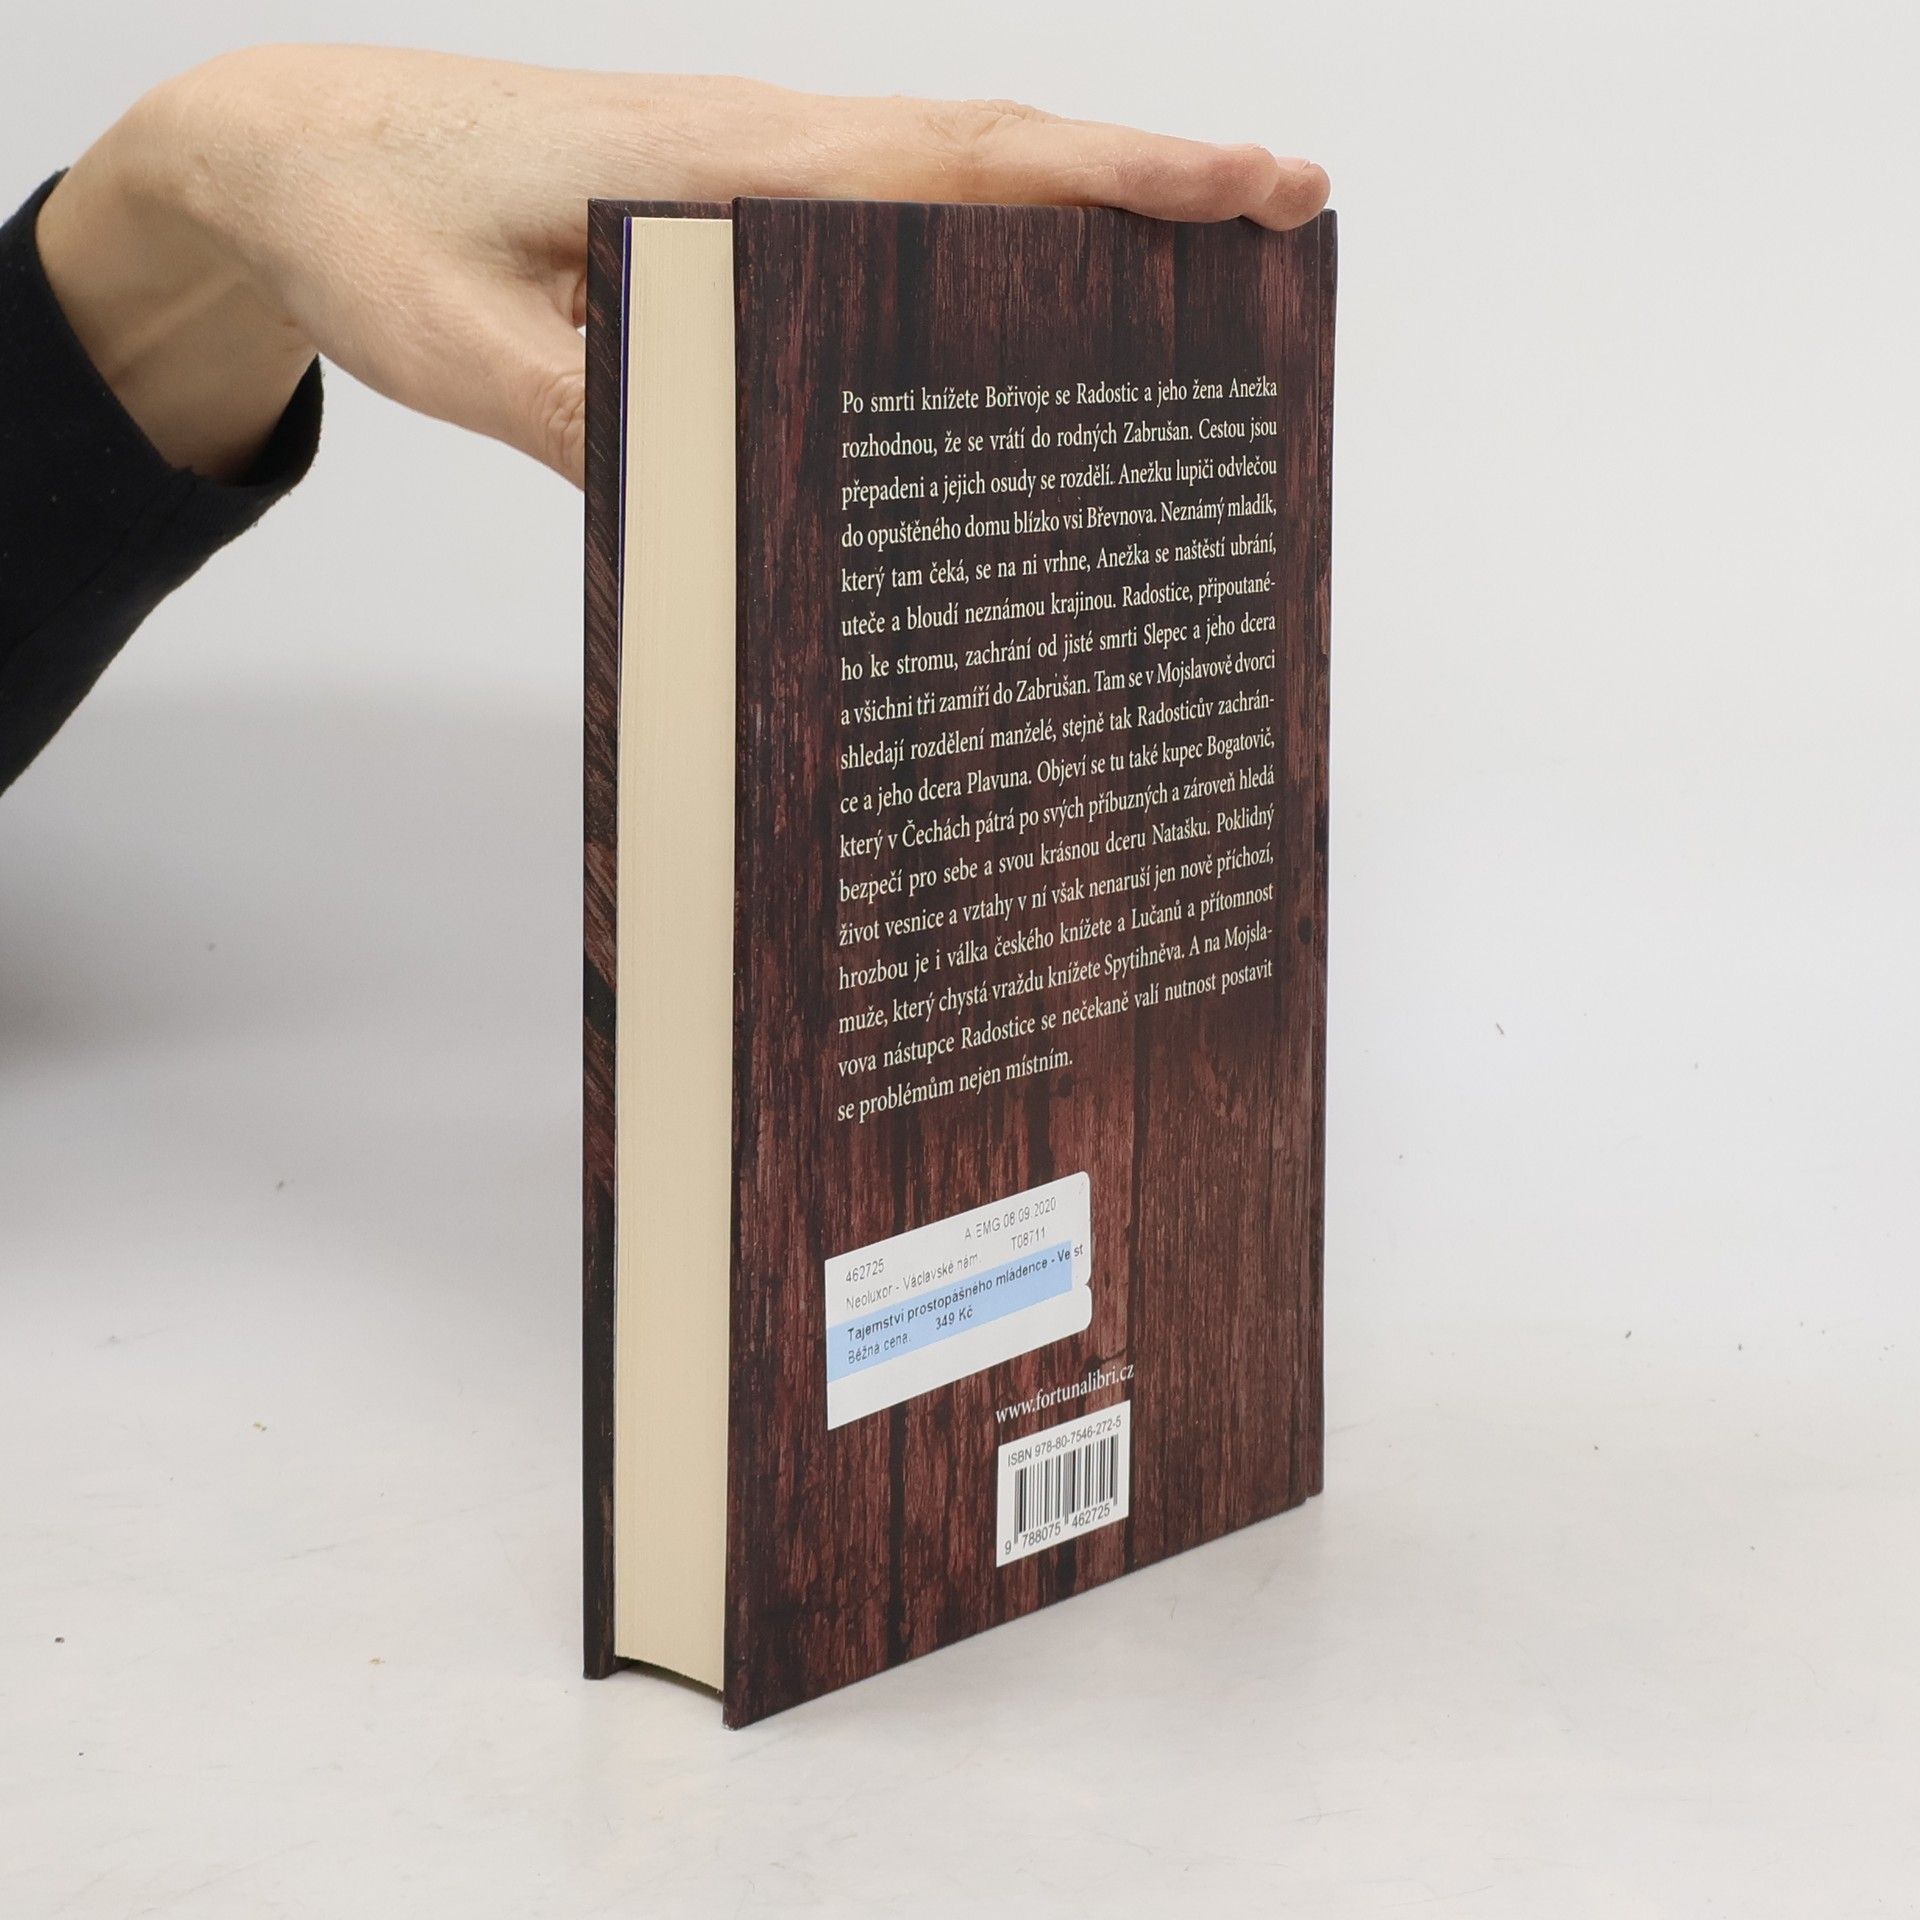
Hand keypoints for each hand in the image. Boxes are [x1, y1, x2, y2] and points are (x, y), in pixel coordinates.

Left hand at [35, 49, 1329, 484]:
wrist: (292, 154)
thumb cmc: (376, 232)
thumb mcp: (470, 353)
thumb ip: (601, 422)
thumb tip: (739, 493)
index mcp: (725, 164)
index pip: (961, 163)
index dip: (1117, 179)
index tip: (1254, 188)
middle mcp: (759, 149)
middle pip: (992, 158)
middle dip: (1147, 188)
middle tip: (1285, 230)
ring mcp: (747, 172)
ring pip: (945, 184)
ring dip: (1073, 217)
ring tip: (1188, 288)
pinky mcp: (723, 210)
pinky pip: (876, 222)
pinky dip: (972, 248)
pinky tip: (1004, 315)